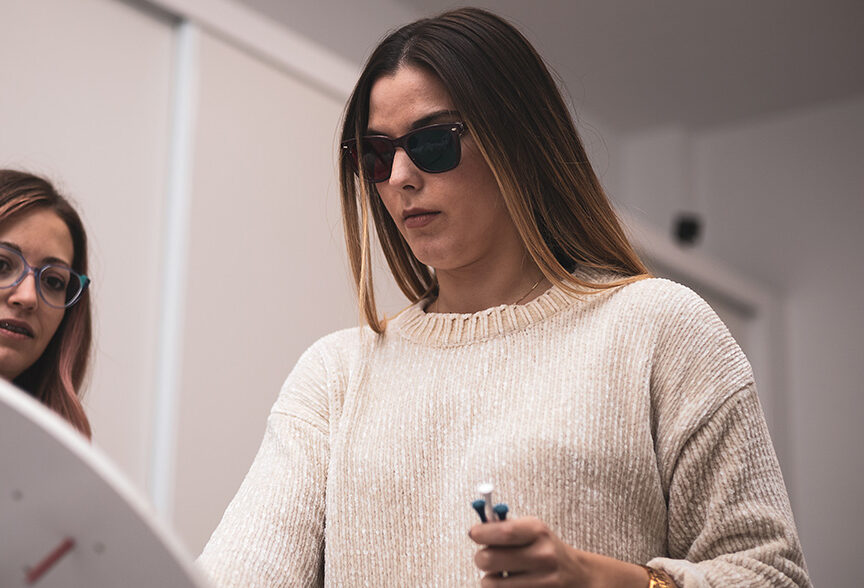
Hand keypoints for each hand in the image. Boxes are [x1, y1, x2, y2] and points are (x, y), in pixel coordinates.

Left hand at [468, 517, 649, 586]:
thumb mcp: (533, 530)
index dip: (482, 533)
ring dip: (489, 578)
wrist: (578, 575)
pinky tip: (510, 583)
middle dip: (481, 557)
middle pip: (490, 559)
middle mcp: (542, 556)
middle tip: (484, 556)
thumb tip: (478, 529)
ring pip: (492, 583)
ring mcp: (542, 581)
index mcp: (538, 532)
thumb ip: (506, 527)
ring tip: (499, 572)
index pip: (504, 531)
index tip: (474, 534)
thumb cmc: (548, 549)